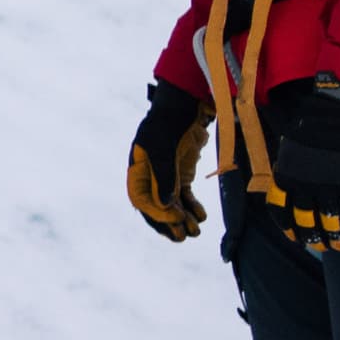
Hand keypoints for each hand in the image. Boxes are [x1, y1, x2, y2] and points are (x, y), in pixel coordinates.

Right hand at [127, 79, 212, 244]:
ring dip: (182, 218)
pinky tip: (201, 216)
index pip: (141, 199)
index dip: (156, 212)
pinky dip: (192, 206)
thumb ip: (164, 176)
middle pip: (155, 205)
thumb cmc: (170, 121)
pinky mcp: (181, 173)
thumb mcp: (164, 147)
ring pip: (171, 203)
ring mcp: (166, 174)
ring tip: (195, 231)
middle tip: (183, 236)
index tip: (176, 217)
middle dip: (168, 222)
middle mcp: (149, 175)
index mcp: (137, 168)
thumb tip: (166, 205)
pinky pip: (184, 195)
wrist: (186, 102)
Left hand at [263, 75, 339, 254]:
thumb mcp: (291, 150)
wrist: (335, 113)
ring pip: (331, 222)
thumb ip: (294, 173)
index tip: (295, 239)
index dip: (288, 229)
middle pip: (306, 222)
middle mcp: (303, 187)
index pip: (281, 212)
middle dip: (314, 239)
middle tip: (322, 248)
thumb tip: (298, 191)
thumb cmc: (312, 126)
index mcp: (285, 177)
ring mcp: (328, 187)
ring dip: (337, 239)